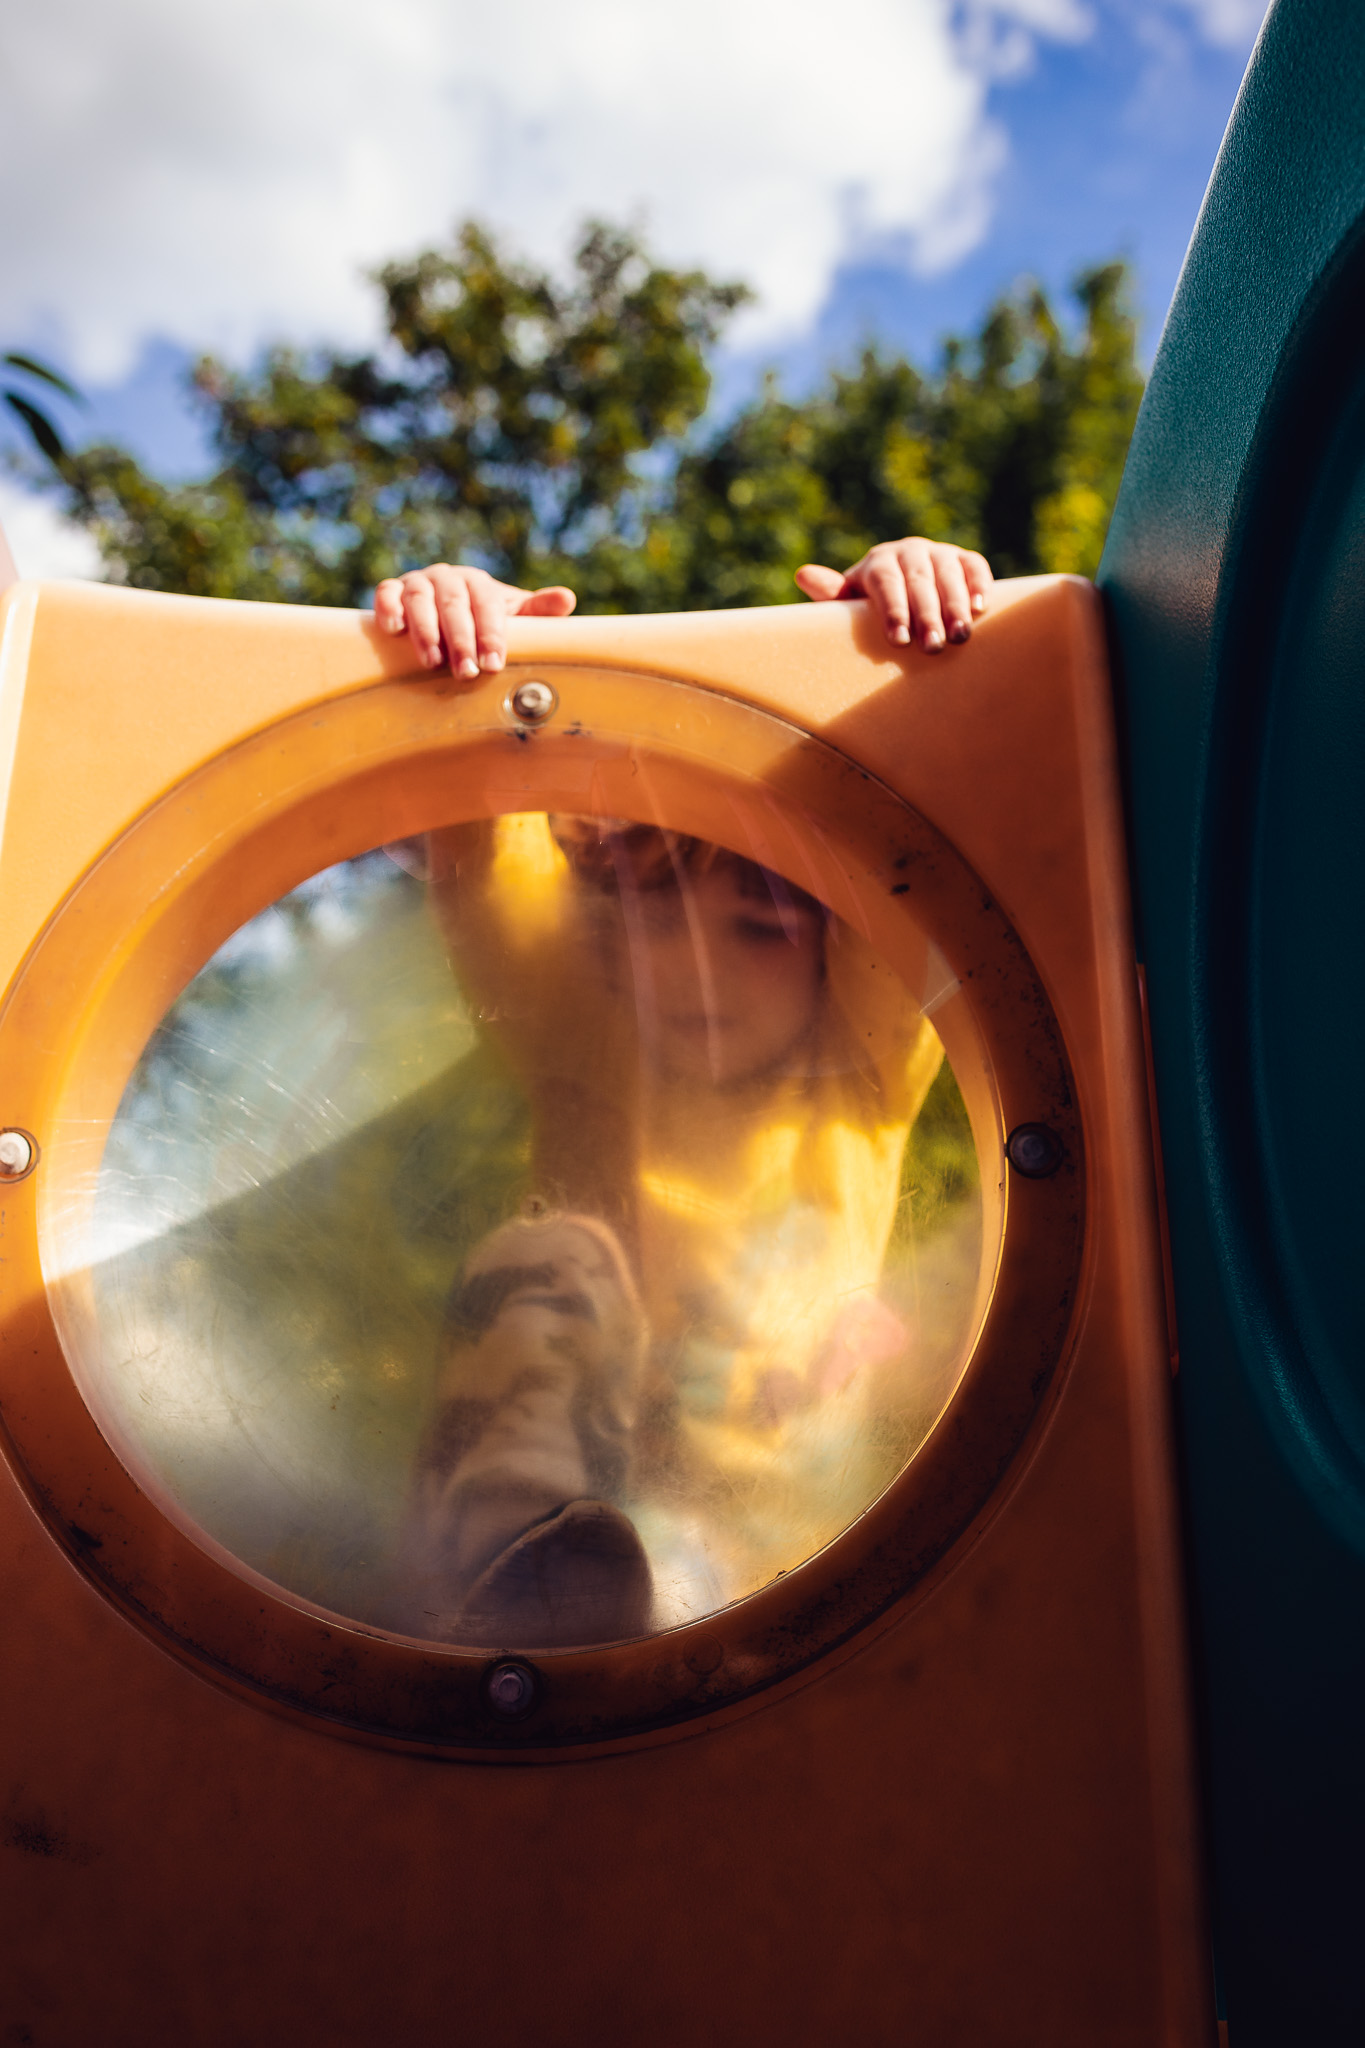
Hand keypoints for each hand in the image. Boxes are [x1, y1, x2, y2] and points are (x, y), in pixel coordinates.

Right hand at [373, 563, 575, 678]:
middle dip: (461, 639)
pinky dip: (388, 608)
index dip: (491, 634)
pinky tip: (393, 630)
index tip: (494, 664)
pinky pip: (385, 594)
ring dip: (425, 629)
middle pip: (454, 605)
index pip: (487, 606)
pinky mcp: (392, 591)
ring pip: (419, 599)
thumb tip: (568, 599)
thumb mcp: (511, 617)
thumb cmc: (483, 621)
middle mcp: (448, 578)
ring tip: (432, 661)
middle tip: (466, 672)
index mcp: (479, 583)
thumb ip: (537, 611)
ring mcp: (418, 582)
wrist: (443, 613)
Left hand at [795, 538, 992, 653]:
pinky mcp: (963, 559)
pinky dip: (979, 584)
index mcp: (878, 562)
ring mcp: (938, 553)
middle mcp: (908, 551)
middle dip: (927, 616)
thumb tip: (803, 575)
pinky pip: (974, 566)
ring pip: (948, 575)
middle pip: (918, 581)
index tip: (899, 641)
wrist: (903, 596)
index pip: (885, 582)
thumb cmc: (870, 610)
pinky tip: (982, 608)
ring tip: (961, 636)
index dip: (893, 610)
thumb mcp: (849, 605)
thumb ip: (832, 595)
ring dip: (956, 606)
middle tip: (933, 648)